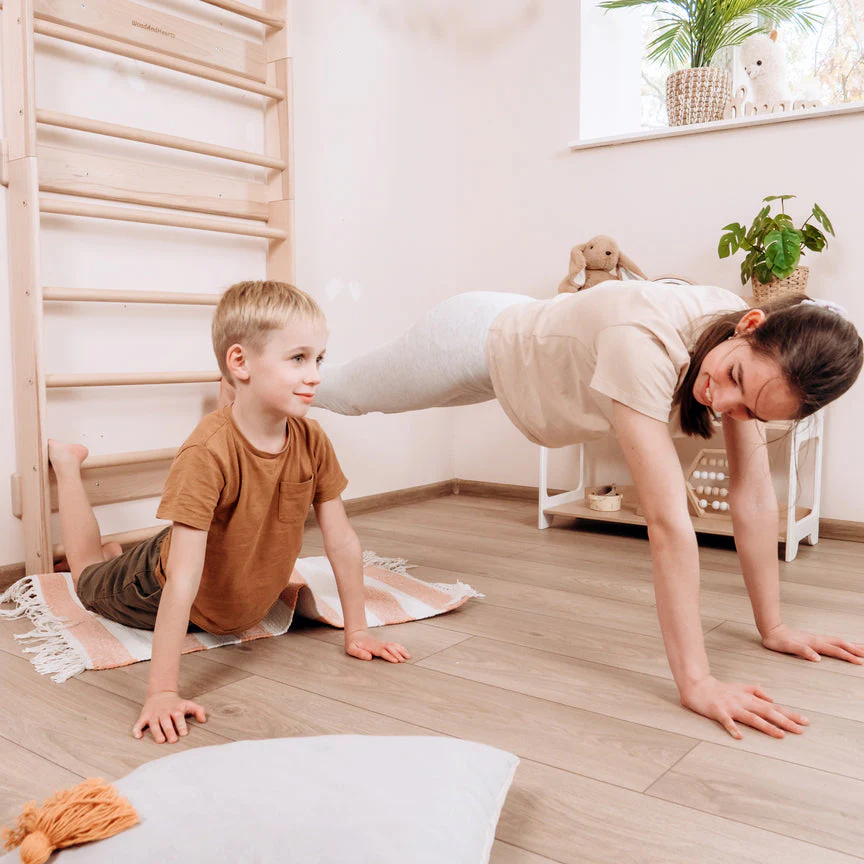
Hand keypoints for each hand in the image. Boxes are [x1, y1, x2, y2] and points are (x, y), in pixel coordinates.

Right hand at [133, 691, 206, 742]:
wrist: (161, 694)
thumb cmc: (177, 704)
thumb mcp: (188, 704)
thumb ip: (198, 711)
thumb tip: (203, 720)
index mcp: (175, 709)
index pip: (178, 717)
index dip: (181, 725)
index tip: (184, 733)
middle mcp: (164, 712)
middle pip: (166, 722)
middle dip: (170, 731)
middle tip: (173, 740)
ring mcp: (153, 715)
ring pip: (154, 724)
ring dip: (157, 732)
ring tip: (161, 741)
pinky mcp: (144, 716)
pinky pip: (139, 723)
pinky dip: (137, 729)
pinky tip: (138, 736)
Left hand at [345, 629, 410, 662]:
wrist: (355, 633)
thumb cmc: (352, 643)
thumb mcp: (351, 648)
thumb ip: (359, 653)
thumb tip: (369, 657)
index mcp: (371, 646)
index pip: (382, 651)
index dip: (389, 656)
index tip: (396, 661)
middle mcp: (378, 644)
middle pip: (390, 648)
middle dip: (398, 654)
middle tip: (404, 661)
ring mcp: (381, 643)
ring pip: (393, 645)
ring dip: (401, 650)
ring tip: (408, 657)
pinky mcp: (383, 643)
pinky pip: (393, 645)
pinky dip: (400, 647)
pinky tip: (405, 652)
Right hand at [680, 675, 807, 738]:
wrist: (697, 685)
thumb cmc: (719, 688)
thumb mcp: (740, 687)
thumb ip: (756, 691)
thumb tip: (771, 698)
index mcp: (749, 698)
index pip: (773, 706)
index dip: (789, 714)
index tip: (805, 721)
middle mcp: (743, 702)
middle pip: (767, 712)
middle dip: (784, 721)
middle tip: (800, 730)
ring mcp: (730, 707)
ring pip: (751, 717)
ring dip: (766, 726)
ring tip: (780, 735)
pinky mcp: (717, 711)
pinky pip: (726, 721)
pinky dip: (733, 728)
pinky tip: (740, 736)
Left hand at [762, 623, 863, 663]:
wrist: (771, 629)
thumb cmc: (778, 641)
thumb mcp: (789, 647)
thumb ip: (803, 651)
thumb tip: (818, 658)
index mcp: (814, 643)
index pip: (835, 650)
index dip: (848, 656)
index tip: (860, 662)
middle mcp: (817, 639)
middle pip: (841, 644)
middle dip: (855, 649)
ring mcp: (816, 638)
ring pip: (838, 641)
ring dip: (850, 645)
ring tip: (862, 648)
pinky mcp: (812, 639)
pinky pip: (831, 641)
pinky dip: (841, 643)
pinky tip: (842, 645)